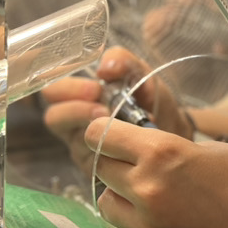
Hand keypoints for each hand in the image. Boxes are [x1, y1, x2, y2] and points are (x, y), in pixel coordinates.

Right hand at [41, 46, 193, 171]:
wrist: (174, 133)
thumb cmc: (151, 101)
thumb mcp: (140, 74)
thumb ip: (123, 62)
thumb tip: (104, 68)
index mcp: (80, 96)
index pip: (53, 92)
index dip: (66, 89)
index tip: (96, 87)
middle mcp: (75, 121)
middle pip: (53, 117)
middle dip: (73, 108)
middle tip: (101, 108)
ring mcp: (83, 145)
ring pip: (68, 138)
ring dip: (87, 127)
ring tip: (110, 121)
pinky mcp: (94, 165)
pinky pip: (86, 157)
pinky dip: (102, 145)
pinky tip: (119, 140)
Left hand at [84, 117, 227, 227]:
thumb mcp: (205, 150)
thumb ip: (166, 151)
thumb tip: (140, 152)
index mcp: (161, 154)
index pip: (101, 136)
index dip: (103, 132)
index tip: (110, 135)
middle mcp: (147, 190)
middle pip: (101, 169)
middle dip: (114, 162)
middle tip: (135, 164)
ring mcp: (149, 227)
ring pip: (108, 204)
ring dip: (121, 196)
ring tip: (149, 195)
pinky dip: (140, 223)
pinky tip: (169, 219)